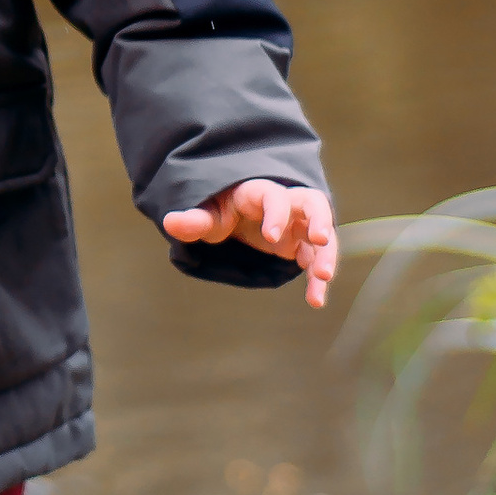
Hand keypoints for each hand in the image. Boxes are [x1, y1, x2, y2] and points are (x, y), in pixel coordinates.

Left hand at [162, 177, 337, 308]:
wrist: (236, 214)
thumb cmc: (221, 210)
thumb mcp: (207, 216)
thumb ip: (194, 221)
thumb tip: (170, 221)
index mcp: (259, 194)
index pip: (273, 196)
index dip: (276, 213)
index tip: (271, 237)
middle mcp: (285, 205)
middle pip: (312, 203)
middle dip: (320, 219)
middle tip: (320, 240)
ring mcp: (297, 224)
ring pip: (322, 233)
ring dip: (326, 254)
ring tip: (323, 279)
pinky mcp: (302, 244)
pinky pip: (316, 259)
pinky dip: (317, 279)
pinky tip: (315, 301)